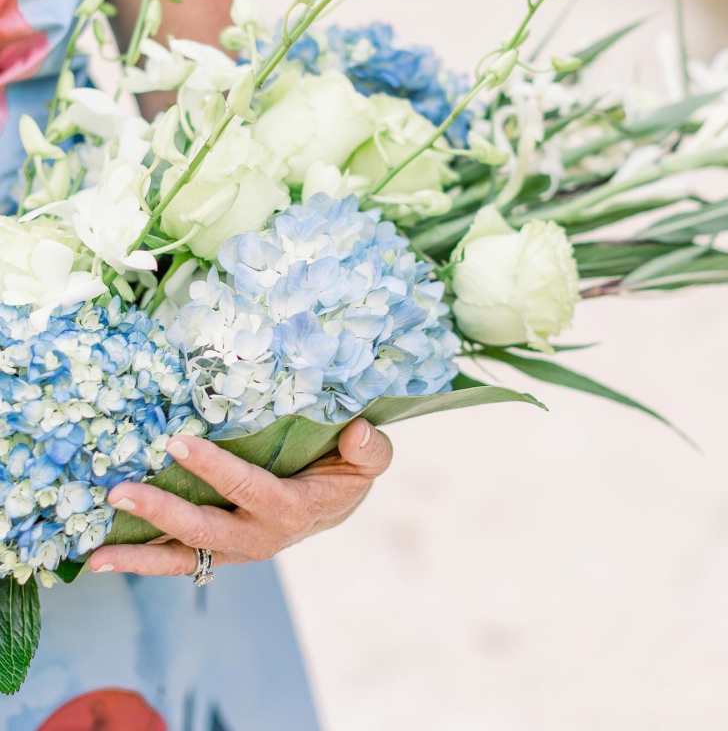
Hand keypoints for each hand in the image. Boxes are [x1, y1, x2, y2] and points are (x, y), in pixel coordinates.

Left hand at [87, 419, 391, 576]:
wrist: (335, 506)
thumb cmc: (347, 473)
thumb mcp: (369, 461)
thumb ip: (370, 449)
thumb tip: (358, 429)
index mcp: (292, 510)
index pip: (248, 488)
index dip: (215, 469)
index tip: (178, 443)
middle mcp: (258, 537)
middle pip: (204, 529)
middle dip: (160, 514)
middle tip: (119, 492)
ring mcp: (234, 548)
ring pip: (182, 556)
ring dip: (139, 556)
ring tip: (94, 556)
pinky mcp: (218, 549)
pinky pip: (178, 559)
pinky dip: (142, 560)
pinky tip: (105, 557)